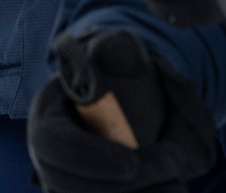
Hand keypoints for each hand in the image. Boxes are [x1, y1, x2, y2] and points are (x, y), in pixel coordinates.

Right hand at [26, 30, 219, 192]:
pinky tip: (171, 188)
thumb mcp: (119, 53)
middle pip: (69, 186)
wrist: (131, 101)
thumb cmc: (121, 73)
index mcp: (48, 115)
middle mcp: (49, 157)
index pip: (52, 145)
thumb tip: (114, 46)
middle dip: (125, 185)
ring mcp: (66, 182)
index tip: (133, 164)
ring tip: (177, 181)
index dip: (91, 159)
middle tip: (172, 164)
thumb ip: (116, 49)